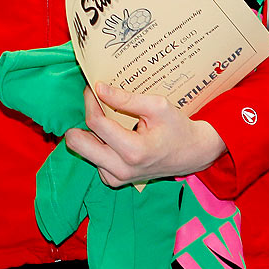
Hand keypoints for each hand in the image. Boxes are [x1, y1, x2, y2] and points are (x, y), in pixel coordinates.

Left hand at [62, 83, 227, 186]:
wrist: (192, 154)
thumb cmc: (177, 128)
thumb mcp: (157, 106)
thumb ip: (126, 98)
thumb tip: (98, 88)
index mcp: (134, 151)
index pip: (95, 123)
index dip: (90, 101)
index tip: (92, 88)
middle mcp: (121, 169)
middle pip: (77, 143)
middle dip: (80, 121)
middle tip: (95, 106)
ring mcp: (116, 178)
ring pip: (82, 150)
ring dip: (89, 133)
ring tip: (107, 121)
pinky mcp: (113, 180)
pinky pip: (93, 159)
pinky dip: (98, 144)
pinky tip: (113, 136)